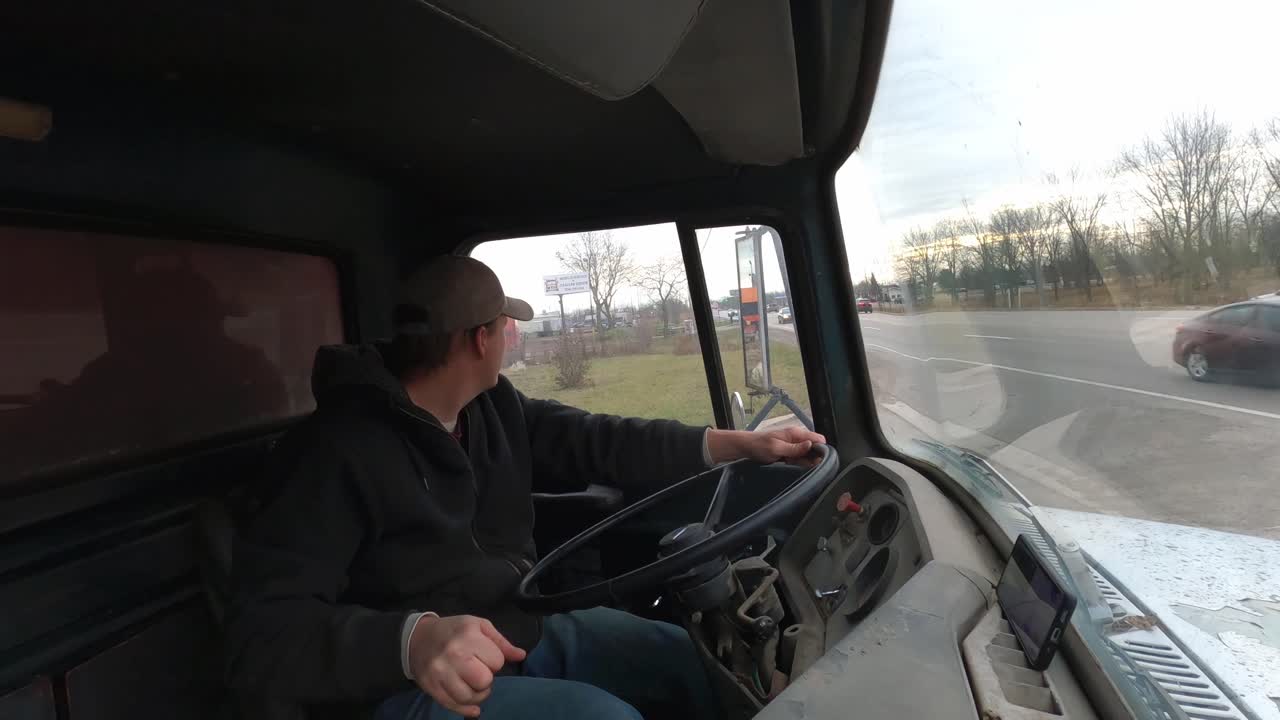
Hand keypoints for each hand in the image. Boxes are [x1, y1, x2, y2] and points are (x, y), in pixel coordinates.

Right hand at [406, 615, 525, 717]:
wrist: (418, 638)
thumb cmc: (454, 631)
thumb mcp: (479, 626)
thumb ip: (501, 642)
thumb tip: (521, 656)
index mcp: (468, 635)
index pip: (497, 661)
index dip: (495, 661)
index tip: (485, 657)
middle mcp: (453, 653)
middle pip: (484, 681)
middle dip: (486, 679)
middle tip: (479, 672)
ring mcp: (440, 672)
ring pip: (469, 697)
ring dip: (477, 695)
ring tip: (474, 685)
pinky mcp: (431, 687)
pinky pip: (453, 706)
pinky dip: (466, 709)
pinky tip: (473, 708)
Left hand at [707, 427, 825, 465]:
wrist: (744, 448)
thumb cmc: (759, 446)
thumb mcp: (776, 448)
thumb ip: (794, 448)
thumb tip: (811, 445)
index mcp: (796, 433)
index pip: (818, 439)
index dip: (822, 450)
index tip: (819, 462)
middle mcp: (797, 438)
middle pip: (814, 448)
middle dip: (814, 458)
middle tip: (809, 469)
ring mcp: (793, 446)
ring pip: (807, 455)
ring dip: (806, 463)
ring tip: (800, 470)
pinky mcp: (788, 453)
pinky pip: (799, 459)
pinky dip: (799, 464)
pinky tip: (795, 469)